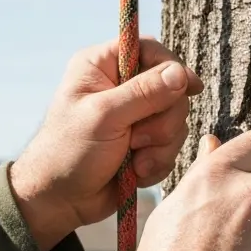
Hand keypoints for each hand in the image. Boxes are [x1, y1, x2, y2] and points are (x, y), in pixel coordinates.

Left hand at [10, 37, 202, 250]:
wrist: (60, 201)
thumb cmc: (69, 153)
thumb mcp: (104, 117)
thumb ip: (144, 94)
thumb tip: (181, 74)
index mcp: (102, 66)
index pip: (151, 50)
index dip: (173, 67)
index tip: (190, 88)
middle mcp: (121, 86)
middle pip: (172, 88)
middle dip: (162, 121)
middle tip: (137, 141)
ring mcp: (136, 116)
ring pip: (176, 120)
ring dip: (159, 146)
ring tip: (134, 162)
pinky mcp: (145, 143)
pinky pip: (171, 146)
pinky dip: (157, 162)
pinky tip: (135, 172)